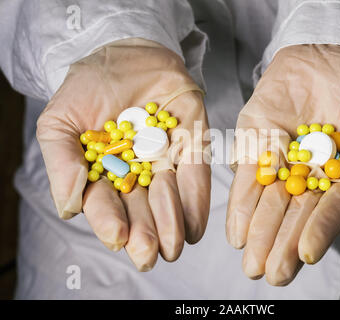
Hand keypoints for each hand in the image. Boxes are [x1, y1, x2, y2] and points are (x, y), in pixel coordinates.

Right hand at [37, 39, 210, 270]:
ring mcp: (166, 162)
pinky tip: (195, 224)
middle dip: (145, 234)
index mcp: (104, 176)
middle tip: (148, 252)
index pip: (105, 206)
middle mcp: (136, 176)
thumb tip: (68, 206)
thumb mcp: (62, 119)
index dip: (110, 222)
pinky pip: (197, 175)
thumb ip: (62, 160)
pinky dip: (197, 199)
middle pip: (141, 212)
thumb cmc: (90, 88)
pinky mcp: (192, 145)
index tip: (118, 236)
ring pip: (171, 201)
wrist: (127, 55)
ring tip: (172, 242)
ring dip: (172, 224)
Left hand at [226, 45, 339, 284]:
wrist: (328, 55)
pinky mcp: (256, 147)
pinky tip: (236, 231)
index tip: (307, 251)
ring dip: (259, 232)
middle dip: (282, 245)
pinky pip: (247, 178)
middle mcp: (309, 180)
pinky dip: (240, 203)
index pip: (330, 211)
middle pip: (295, 216)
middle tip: (271, 272)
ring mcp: (281, 165)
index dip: (319, 231)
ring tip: (250, 260)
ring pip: (268, 204)